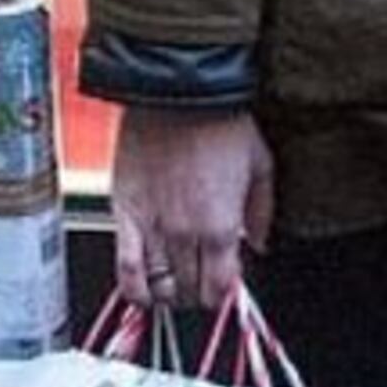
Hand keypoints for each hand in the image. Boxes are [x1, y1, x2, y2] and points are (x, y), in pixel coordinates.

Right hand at [109, 105, 273, 310]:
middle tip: (200, 280)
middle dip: (198, 293)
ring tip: (174, 284)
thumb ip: (262, 211)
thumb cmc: (219, 122)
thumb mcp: (260, 164)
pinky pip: (126, 268)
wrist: (176, 93)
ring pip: (160, 287)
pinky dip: (134, 289)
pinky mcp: (124, 213)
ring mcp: (153, 226)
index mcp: (221, 225)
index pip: (220, 288)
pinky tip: (142, 291)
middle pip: (190, 292)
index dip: (223, 293)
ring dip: (169, 292)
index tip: (224, 284)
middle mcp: (186, 234)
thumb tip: (259, 242)